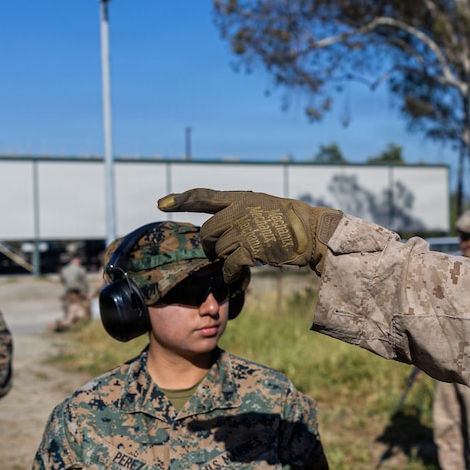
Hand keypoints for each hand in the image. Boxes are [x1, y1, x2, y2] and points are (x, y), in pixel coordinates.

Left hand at [157, 189, 341, 280]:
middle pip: (207, 232)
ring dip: (227, 257)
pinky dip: (232, 273)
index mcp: (238, 198)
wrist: (309, 230)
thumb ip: (237, 211)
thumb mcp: (259, 205)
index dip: (180, 200)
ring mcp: (243, 230)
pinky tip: (239, 273)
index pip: (203, 196)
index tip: (161, 204)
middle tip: (227, 248)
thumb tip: (217, 227)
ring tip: (244, 255)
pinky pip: (229, 265)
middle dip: (212, 244)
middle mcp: (238, 211)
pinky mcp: (250, 249)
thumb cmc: (286, 220)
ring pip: (218, 250)